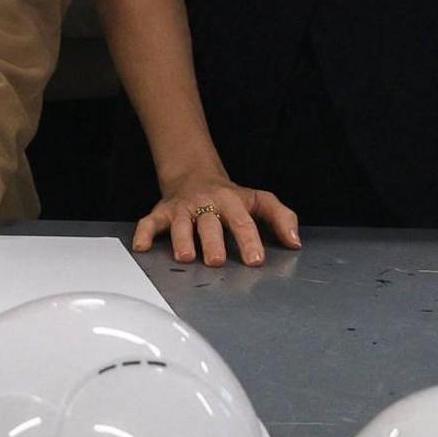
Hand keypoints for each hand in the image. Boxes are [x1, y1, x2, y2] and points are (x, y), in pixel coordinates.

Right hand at [133, 173, 299, 266]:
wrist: (194, 175)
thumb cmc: (230, 197)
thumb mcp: (259, 200)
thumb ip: (281, 218)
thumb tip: (295, 242)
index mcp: (232, 202)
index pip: (242, 221)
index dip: (249, 240)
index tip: (255, 260)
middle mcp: (206, 204)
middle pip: (209, 223)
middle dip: (212, 242)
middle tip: (216, 260)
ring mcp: (182, 209)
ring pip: (180, 224)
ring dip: (182, 240)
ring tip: (185, 257)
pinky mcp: (162, 213)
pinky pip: (150, 222)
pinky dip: (144, 233)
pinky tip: (142, 247)